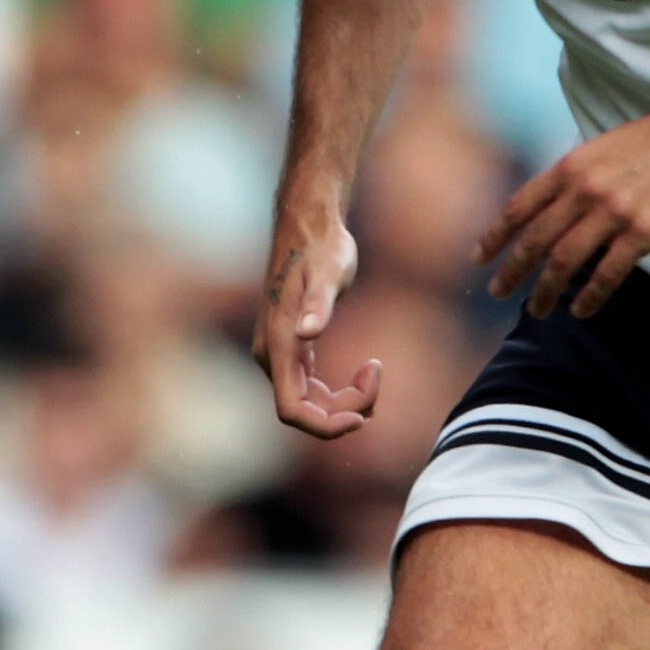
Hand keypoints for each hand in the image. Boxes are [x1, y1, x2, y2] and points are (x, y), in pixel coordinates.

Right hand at [255, 209, 381, 437]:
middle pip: (305, 412)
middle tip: (377, 373)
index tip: (362, 416)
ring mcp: (280, 354)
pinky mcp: (293, 350)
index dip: (325, 426)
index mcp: (278, 344)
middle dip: (345, 408)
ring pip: (311, 404)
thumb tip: (306, 333)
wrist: (309, 223)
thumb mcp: (330, 270)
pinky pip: (313, 390)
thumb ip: (318, 303)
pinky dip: (341, 392)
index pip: (292, 411)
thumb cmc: (322, 245)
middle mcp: (272, 356)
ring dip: (346, 401)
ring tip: (375, 371)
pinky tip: (367, 370)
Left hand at [477, 99, 649, 317]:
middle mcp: (585, 190)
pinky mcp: (644, 232)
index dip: (496, 235)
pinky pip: (607, 274)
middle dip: (511, 271)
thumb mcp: (606, 146)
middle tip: (498, 292)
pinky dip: (590, 296)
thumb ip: (579, 175)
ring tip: (537, 310)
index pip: (520, 206)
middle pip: (535, 240)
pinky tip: (581, 310)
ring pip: (565, 262)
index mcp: (572, 166)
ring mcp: (614, 212)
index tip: (479, 257)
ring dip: (546, 290)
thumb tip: (558, 205)